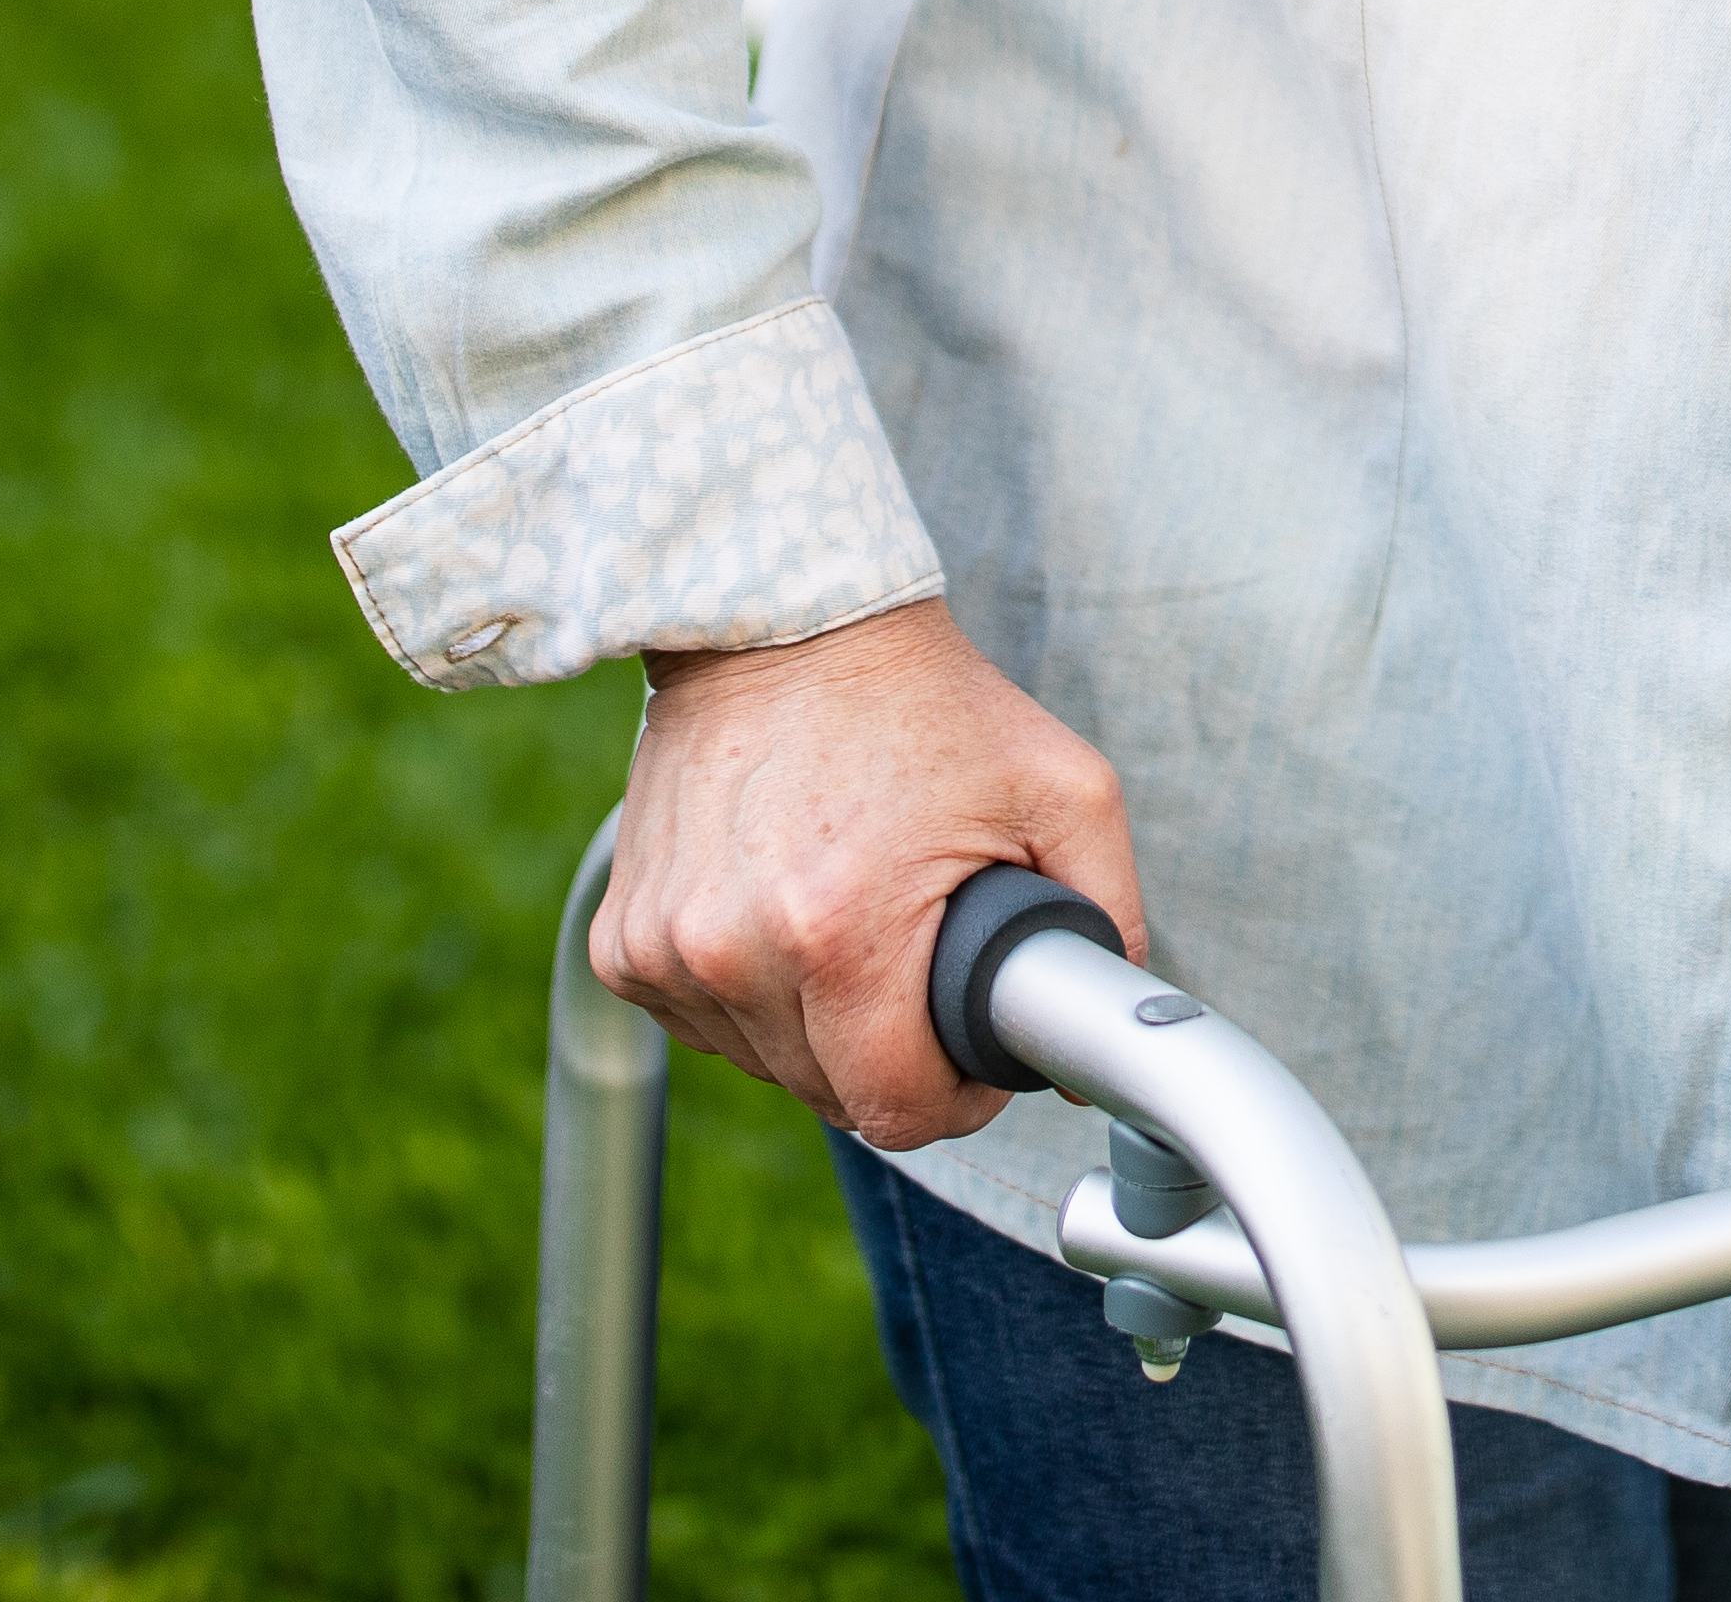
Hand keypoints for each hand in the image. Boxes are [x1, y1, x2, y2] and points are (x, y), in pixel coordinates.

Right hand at [588, 598, 1141, 1146]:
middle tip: (921, 964)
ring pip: (766, 1065)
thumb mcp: (1064, 789)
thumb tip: (1095, 1053)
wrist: (781, 620)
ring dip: (816, 1026)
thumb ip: (1107, 919)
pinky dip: (749, 994)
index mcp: (841, 932)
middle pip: (832, 1095)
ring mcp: (666, 949)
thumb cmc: (924, 700)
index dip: (957, 1096)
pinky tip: (783, 913)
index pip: (898, 1111)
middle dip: (891, 1054)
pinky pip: (701, 1023)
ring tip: (851, 918)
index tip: (973, 1052)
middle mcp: (736, 951)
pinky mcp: (623, 941)